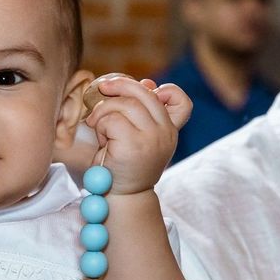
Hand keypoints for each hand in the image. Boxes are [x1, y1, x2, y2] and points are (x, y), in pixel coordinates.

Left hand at [81, 74, 191, 193]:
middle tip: (102, 87)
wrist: (122, 197)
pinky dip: (100, 125)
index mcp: (169, 129)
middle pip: (144, 93)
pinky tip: (101, 139)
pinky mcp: (132, 146)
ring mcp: (151, 139)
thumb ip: (143, 112)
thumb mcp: (140, 136)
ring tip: (98, 126)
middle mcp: (165, 133)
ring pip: (124, 105)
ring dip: (103, 111)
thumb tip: (146, 82)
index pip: (181, 101)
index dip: (165, 89)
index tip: (145, 88)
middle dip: (119, 85)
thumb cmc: (124, 164)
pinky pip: (111, 120)